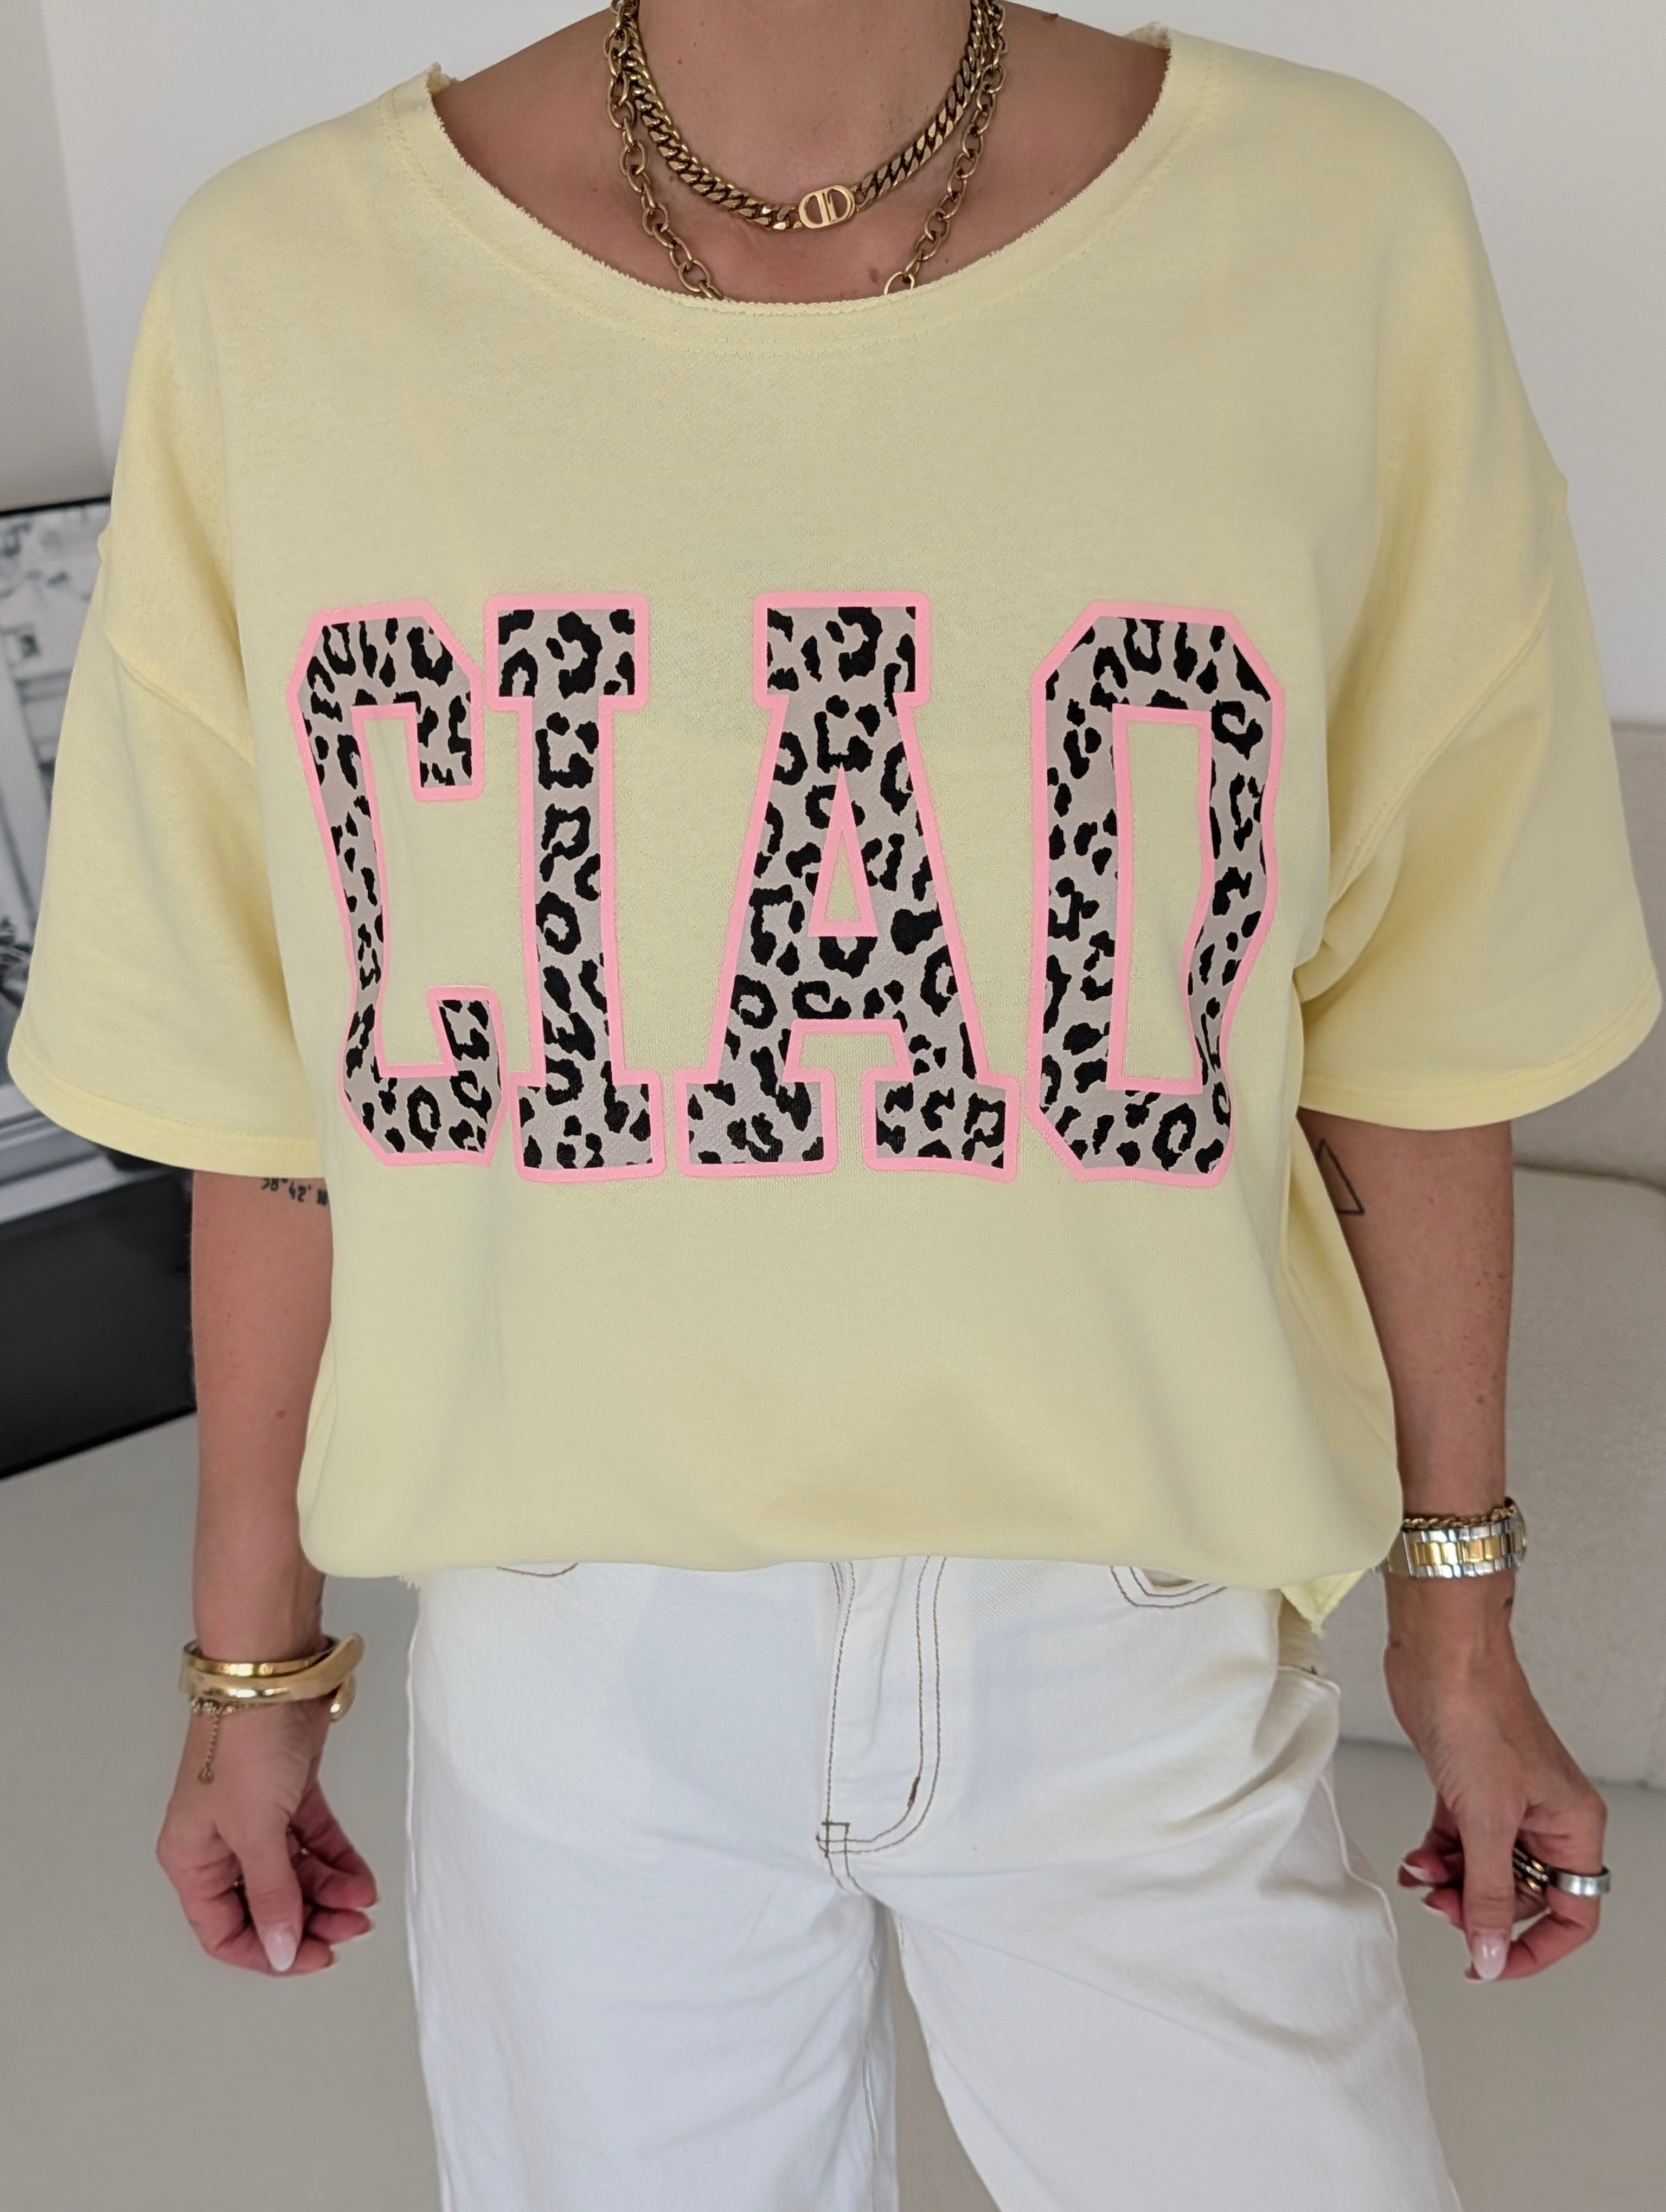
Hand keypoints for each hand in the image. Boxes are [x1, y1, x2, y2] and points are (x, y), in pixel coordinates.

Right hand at [156, 1698, 376, 1974]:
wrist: (275, 1674)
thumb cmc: (246, 1742)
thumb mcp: (255, 1831)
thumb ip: (272, 1895)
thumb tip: (282, 1951)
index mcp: (192, 1858)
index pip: (224, 1929)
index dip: (268, 1951)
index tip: (311, 1956)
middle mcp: (220, 1842)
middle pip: (265, 1903)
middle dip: (309, 1921)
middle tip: (351, 1929)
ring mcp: (255, 1817)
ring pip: (295, 1873)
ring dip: (330, 1892)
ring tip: (363, 1901)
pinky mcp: (289, 1793)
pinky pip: (314, 1841)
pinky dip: (337, 1860)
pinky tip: (361, 1878)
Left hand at [1383, 1577, 1605, 1982]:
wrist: (1441, 1655)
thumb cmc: (1478, 1714)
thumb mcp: (1485, 1820)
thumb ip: (1486, 1894)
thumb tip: (1490, 1955)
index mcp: (1573, 1827)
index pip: (1572, 1914)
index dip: (1533, 1948)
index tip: (1490, 1964)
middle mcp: (1545, 1818)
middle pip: (1521, 1896)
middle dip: (1478, 1909)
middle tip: (1440, 1906)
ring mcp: (1506, 1802)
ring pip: (1484, 1871)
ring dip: (1450, 1884)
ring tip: (1421, 1878)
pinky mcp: (1469, 1788)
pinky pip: (1458, 1843)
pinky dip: (1436, 1857)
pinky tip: (1415, 1860)